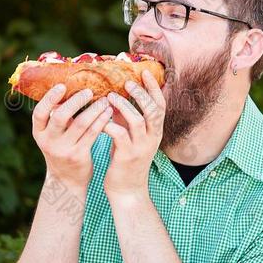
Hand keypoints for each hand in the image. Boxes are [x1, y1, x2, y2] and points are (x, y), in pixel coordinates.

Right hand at [32, 84, 112, 188]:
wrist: (66, 181)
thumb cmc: (62, 149)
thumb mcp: (53, 135)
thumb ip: (57, 117)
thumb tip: (71, 88)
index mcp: (39, 132)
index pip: (39, 113)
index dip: (49, 98)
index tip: (62, 85)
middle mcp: (48, 141)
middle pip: (60, 117)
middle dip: (76, 101)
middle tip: (89, 91)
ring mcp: (63, 150)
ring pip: (80, 124)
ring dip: (94, 110)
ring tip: (104, 100)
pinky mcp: (78, 156)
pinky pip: (92, 134)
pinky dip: (101, 121)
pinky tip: (108, 113)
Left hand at [102, 70, 165, 197]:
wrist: (127, 191)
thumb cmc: (126, 161)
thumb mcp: (130, 137)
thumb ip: (126, 119)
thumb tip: (115, 97)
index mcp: (155, 131)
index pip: (160, 105)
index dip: (154, 87)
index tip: (145, 71)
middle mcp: (152, 137)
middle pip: (153, 109)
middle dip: (141, 93)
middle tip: (127, 82)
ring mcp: (141, 147)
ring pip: (137, 120)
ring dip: (124, 106)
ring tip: (110, 96)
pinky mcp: (127, 156)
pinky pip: (120, 135)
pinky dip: (111, 125)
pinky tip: (102, 120)